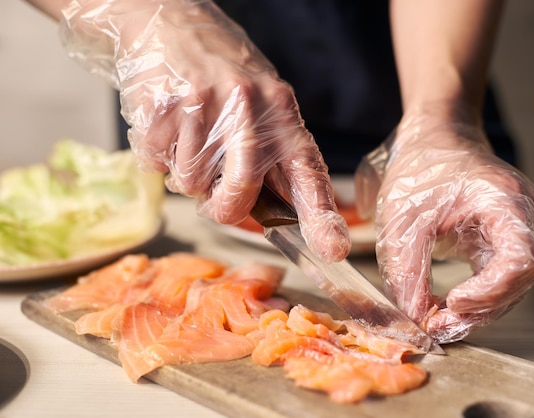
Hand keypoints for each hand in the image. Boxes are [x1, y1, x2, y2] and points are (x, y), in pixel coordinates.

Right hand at [60, 0, 349, 261]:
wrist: (167, 21)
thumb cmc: (220, 74)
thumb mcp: (261, 103)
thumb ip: (270, 155)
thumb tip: (271, 216)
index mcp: (281, 110)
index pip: (306, 170)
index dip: (321, 215)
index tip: (333, 249)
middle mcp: (247, 106)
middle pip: (239, 192)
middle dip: (224, 208)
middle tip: (215, 199)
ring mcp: (202, 105)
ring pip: (191, 183)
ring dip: (186, 174)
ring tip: (189, 137)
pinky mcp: (161, 106)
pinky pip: (156, 164)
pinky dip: (158, 157)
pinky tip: (167, 126)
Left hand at [356, 114, 533, 342]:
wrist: (433, 141)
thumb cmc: (422, 166)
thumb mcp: (405, 217)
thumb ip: (408, 269)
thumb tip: (414, 317)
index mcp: (507, 201)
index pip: (521, 260)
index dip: (491, 291)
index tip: (453, 302)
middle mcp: (524, 219)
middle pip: (518, 281)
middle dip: (478, 310)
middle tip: (436, 325)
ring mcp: (518, 231)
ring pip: (509, 287)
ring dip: (475, 310)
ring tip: (436, 321)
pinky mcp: (504, 242)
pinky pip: (497, 279)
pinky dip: (474, 298)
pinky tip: (446, 306)